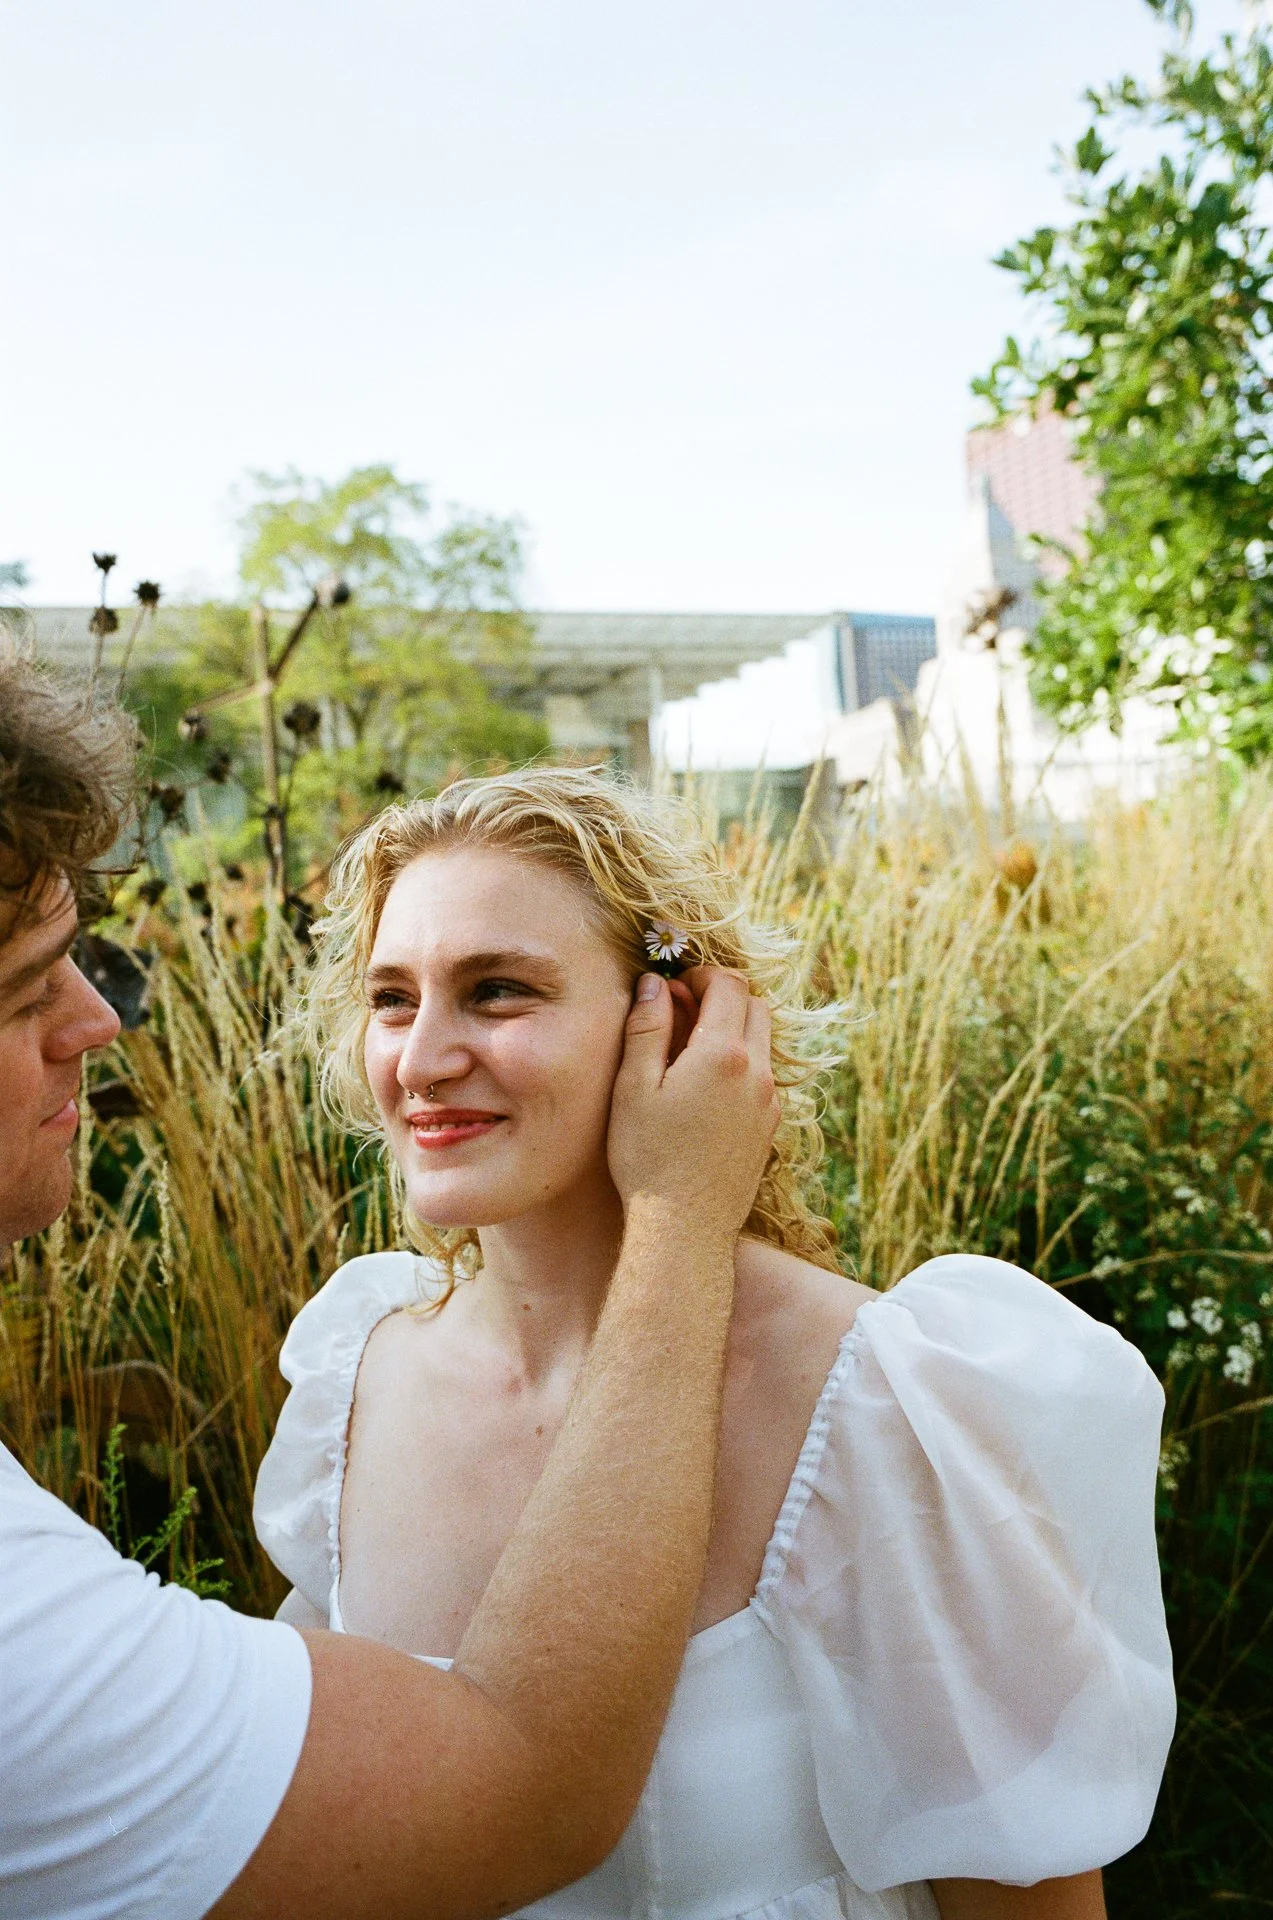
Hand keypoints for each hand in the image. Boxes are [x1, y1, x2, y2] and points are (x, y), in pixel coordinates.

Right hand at [607, 966, 779, 1237]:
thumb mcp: (634, 1086)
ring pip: (764, 1041)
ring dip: (734, 1030)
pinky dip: (741, 1063)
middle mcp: (758, 1072)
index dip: (701, 976)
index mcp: (724, 1054)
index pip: (730, 985)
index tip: (674, 988)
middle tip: (683, 1012)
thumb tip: (655, 983)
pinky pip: (763, 1076)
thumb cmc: (647, 1158)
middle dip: (722, 997)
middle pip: (755, 1006)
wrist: (684, 1228)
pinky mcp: (770, 1127)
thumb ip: (647, 1027)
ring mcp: (770, 1102)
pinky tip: (705, 1088)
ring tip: (691, 1051)